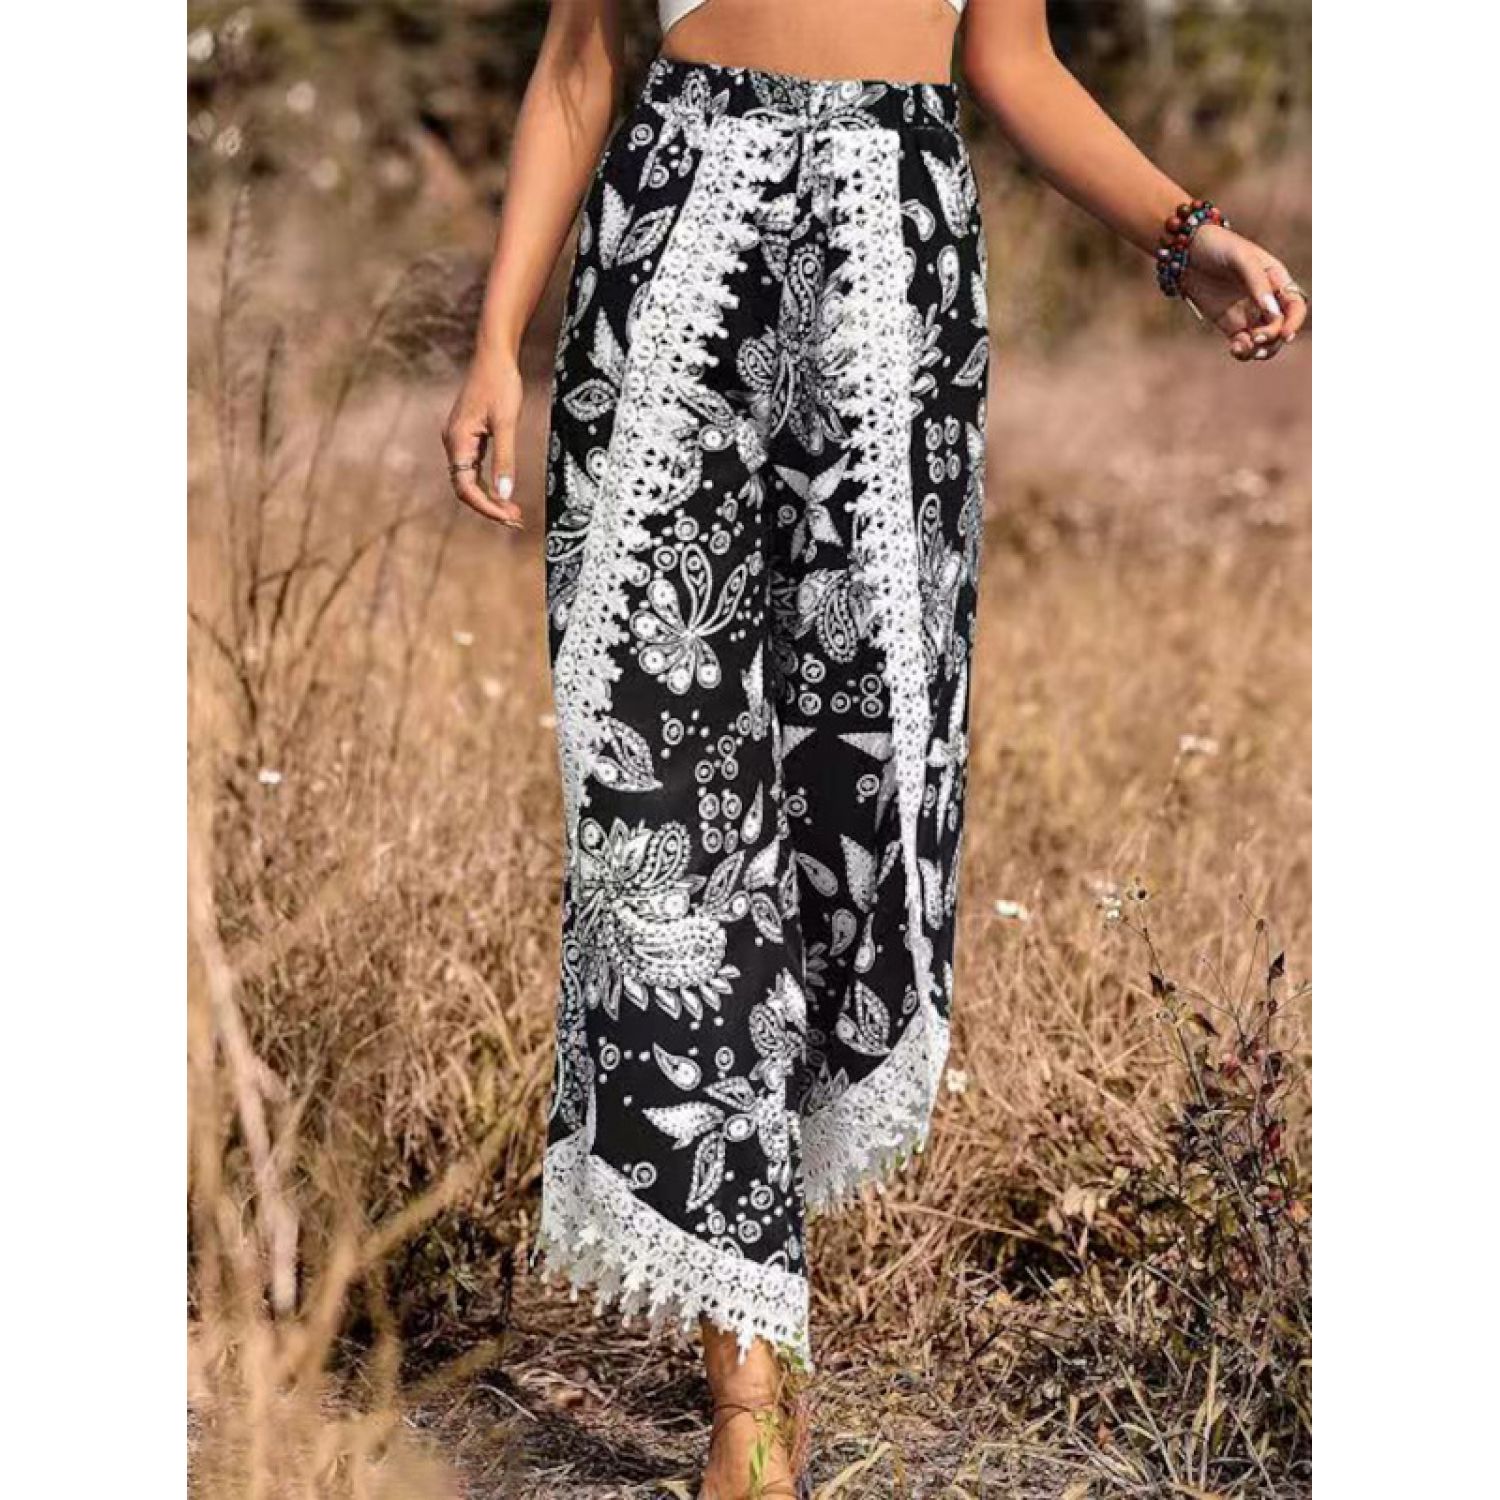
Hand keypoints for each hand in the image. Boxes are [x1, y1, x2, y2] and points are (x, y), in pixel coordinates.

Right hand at [442, 351, 524, 526]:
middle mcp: (452, 442)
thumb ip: (505, 460)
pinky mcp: (467, 435)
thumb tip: (504, 493)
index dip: (487, 507)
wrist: (494, 355)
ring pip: (469, 479)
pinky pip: (473, 467)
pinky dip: (488, 482)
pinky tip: (504, 490)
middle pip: (465, 487)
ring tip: (513, 510)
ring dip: (490, 497)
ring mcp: (458, 439)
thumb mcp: (507, 423)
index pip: (466, 487)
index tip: (509, 516)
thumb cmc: (501, 383)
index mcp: (457, 440)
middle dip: (489, 506)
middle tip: (516, 519)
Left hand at [1179, 223, 1309, 362]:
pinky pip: (1244, 344)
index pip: (1295, 306)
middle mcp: (1267, 299)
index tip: (1284, 335)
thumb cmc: (1219, 246)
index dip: (1294, 322)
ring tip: (1244, 348)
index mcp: (1276, 280)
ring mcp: (1249, 314)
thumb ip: (1258, 283)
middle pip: (1281, 327)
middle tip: (1256, 338)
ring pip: (1265, 341)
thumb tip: (1273, 313)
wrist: (1186, 252)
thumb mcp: (1241, 258)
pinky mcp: (1231, 325)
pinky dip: (1243, 351)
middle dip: (1272, 337)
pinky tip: (1234, 349)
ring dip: (1260, 349)